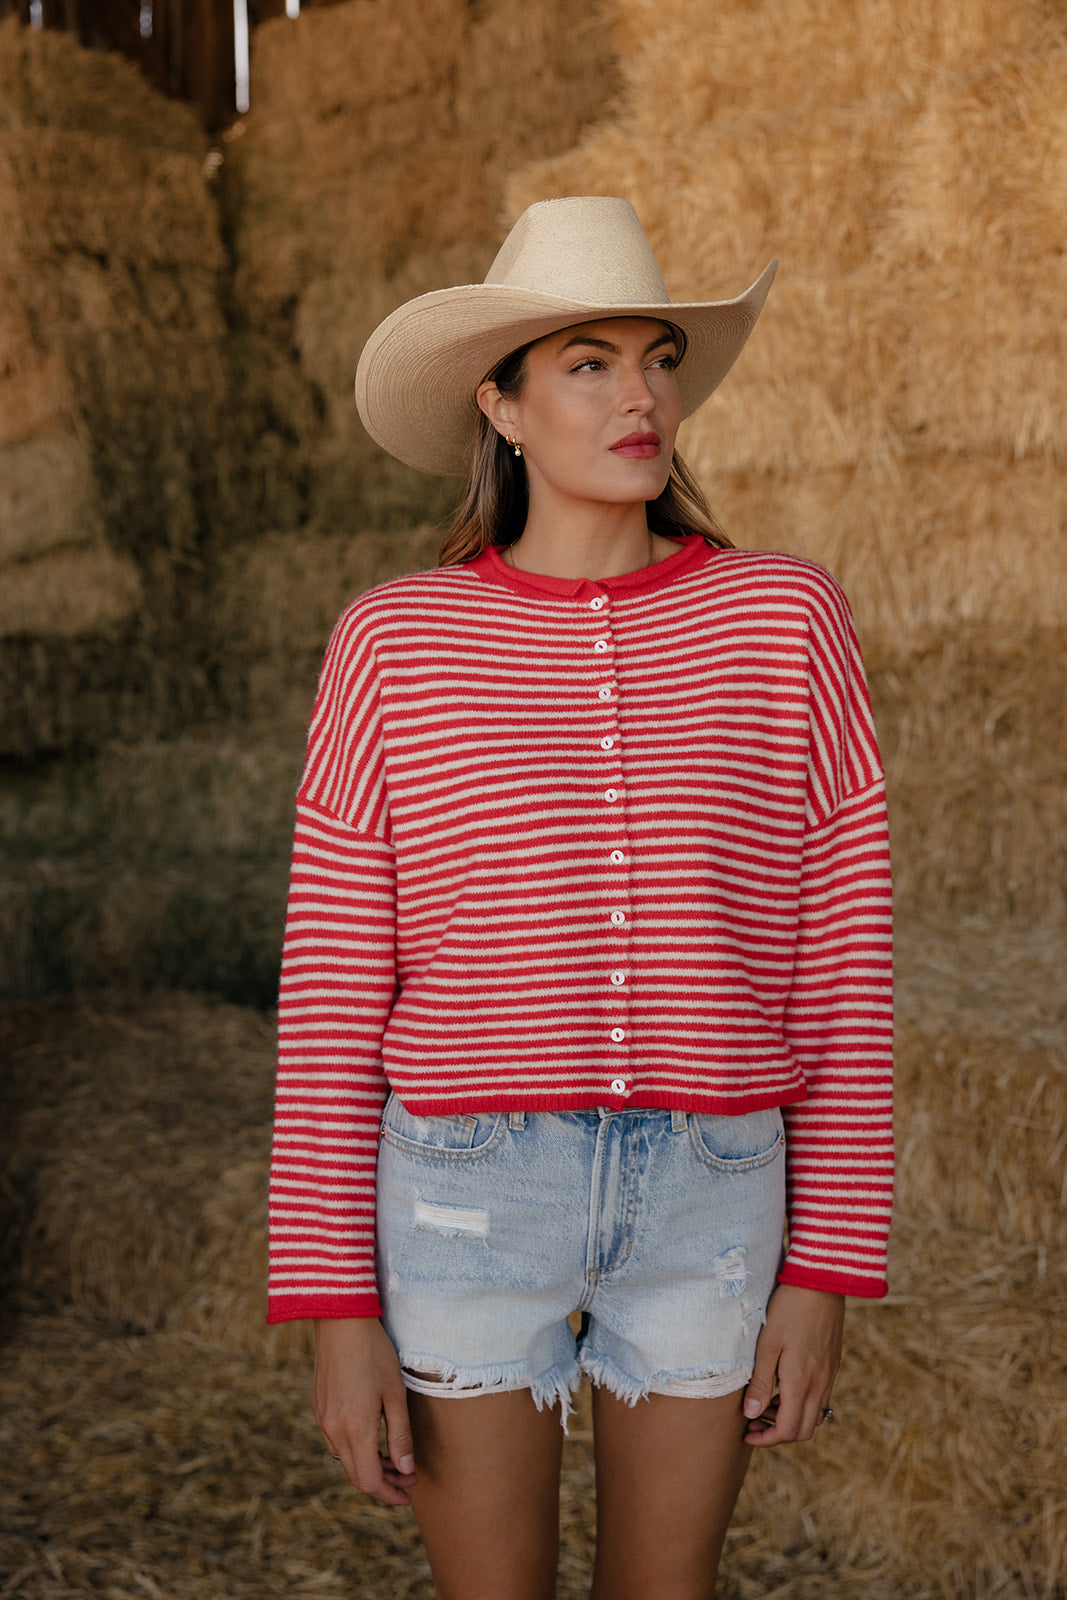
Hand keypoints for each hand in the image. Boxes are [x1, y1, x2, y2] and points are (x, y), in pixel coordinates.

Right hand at [313, 1317, 417, 1504]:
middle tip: (407, 1476)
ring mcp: (322, 1419)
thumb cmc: (374, 1353)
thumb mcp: (395, 1394)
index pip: (370, 1481)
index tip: (408, 1493)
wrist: (340, 1320)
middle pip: (356, 1475)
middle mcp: (333, 1431)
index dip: (390, 1493)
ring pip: (344, 1459)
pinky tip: (371, 1436)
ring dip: (368, 1465)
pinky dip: (354, 1449)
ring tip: (394, 1456)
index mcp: (355, 1430)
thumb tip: (406, 1469)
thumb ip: (400, 1435)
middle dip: (384, 1482)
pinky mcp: (318, 1407)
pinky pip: (334, 1441)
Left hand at [742, 1284, 843, 1446]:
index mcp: (802, 1382)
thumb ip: (761, 1382)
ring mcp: (829, 1375)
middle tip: (754, 1421)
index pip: (788, 1430)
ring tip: (766, 1403)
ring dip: (791, 1419)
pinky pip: (821, 1398)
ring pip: (815, 1416)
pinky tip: (784, 1386)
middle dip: (778, 1434)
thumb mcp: (767, 1344)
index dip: (766, 1439)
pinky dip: (802, 1403)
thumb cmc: (789, 1309)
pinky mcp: (832, 1364)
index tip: (747, 1433)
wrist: (821, 1282)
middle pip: (804, 1430)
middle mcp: (820, 1384)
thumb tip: (751, 1415)